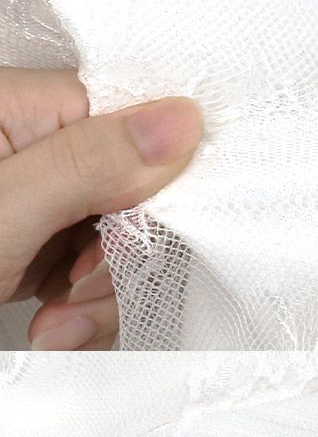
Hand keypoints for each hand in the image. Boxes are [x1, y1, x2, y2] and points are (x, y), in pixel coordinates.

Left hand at [0, 68, 202, 349]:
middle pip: (135, 193)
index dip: (149, 188)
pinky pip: (100, 272)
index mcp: (19, 112)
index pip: (131, 127)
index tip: (127, 242)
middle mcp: (37, 152)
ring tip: (59, 325)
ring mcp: (43, 204)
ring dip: (103, 297)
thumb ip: (86, 164)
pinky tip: (57, 325)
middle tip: (76, 295)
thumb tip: (179, 120)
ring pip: (124, 242)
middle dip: (118, 260)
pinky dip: (89, 310)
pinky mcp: (44, 245)